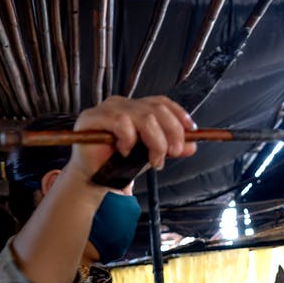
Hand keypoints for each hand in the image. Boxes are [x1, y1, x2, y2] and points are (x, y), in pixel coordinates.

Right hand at [66, 95, 197, 181]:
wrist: (96, 179)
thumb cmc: (120, 164)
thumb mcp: (152, 155)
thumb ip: (171, 149)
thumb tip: (192, 146)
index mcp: (135, 108)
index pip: (161, 102)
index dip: (178, 114)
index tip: (191, 131)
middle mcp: (122, 104)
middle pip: (156, 110)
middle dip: (171, 132)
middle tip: (174, 152)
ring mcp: (106, 109)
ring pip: (143, 117)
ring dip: (154, 141)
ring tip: (153, 160)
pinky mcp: (92, 117)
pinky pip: (120, 123)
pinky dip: (129, 139)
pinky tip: (126, 151)